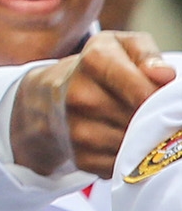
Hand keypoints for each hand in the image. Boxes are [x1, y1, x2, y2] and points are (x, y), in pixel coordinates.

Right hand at [11, 30, 175, 177]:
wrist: (45, 99)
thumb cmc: (94, 70)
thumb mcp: (118, 46)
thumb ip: (146, 53)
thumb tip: (165, 75)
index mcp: (94, 61)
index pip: (144, 92)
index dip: (162, 98)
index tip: (164, 97)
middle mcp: (79, 96)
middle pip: (141, 119)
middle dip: (153, 117)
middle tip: (152, 110)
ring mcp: (75, 129)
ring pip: (134, 144)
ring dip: (143, 139)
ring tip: (138, 125)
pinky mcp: (79, 157)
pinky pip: (121, 164)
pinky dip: (129, 156)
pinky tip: (123, 141)